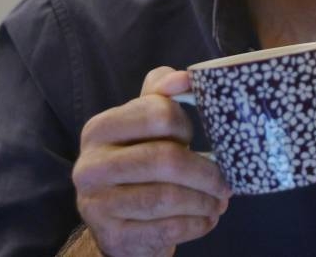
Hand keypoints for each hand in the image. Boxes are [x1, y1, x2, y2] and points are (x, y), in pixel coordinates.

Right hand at [72, 67, 231, 256]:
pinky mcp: (113, 237)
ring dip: (204, 200)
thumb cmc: (138, 162)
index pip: (157, 113)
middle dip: (205, 172)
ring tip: (219, 200)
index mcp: (99, 128)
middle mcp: (90, 165)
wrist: (117, 223)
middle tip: (225, 181)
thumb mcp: (143, 124)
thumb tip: (186, 78)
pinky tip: (206, 218)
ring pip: (166, 198)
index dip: (186, 124)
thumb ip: (161, 93)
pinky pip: (166, 230)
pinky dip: (196, 224)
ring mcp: (97, 205)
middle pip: (165, 159)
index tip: (195, 137)